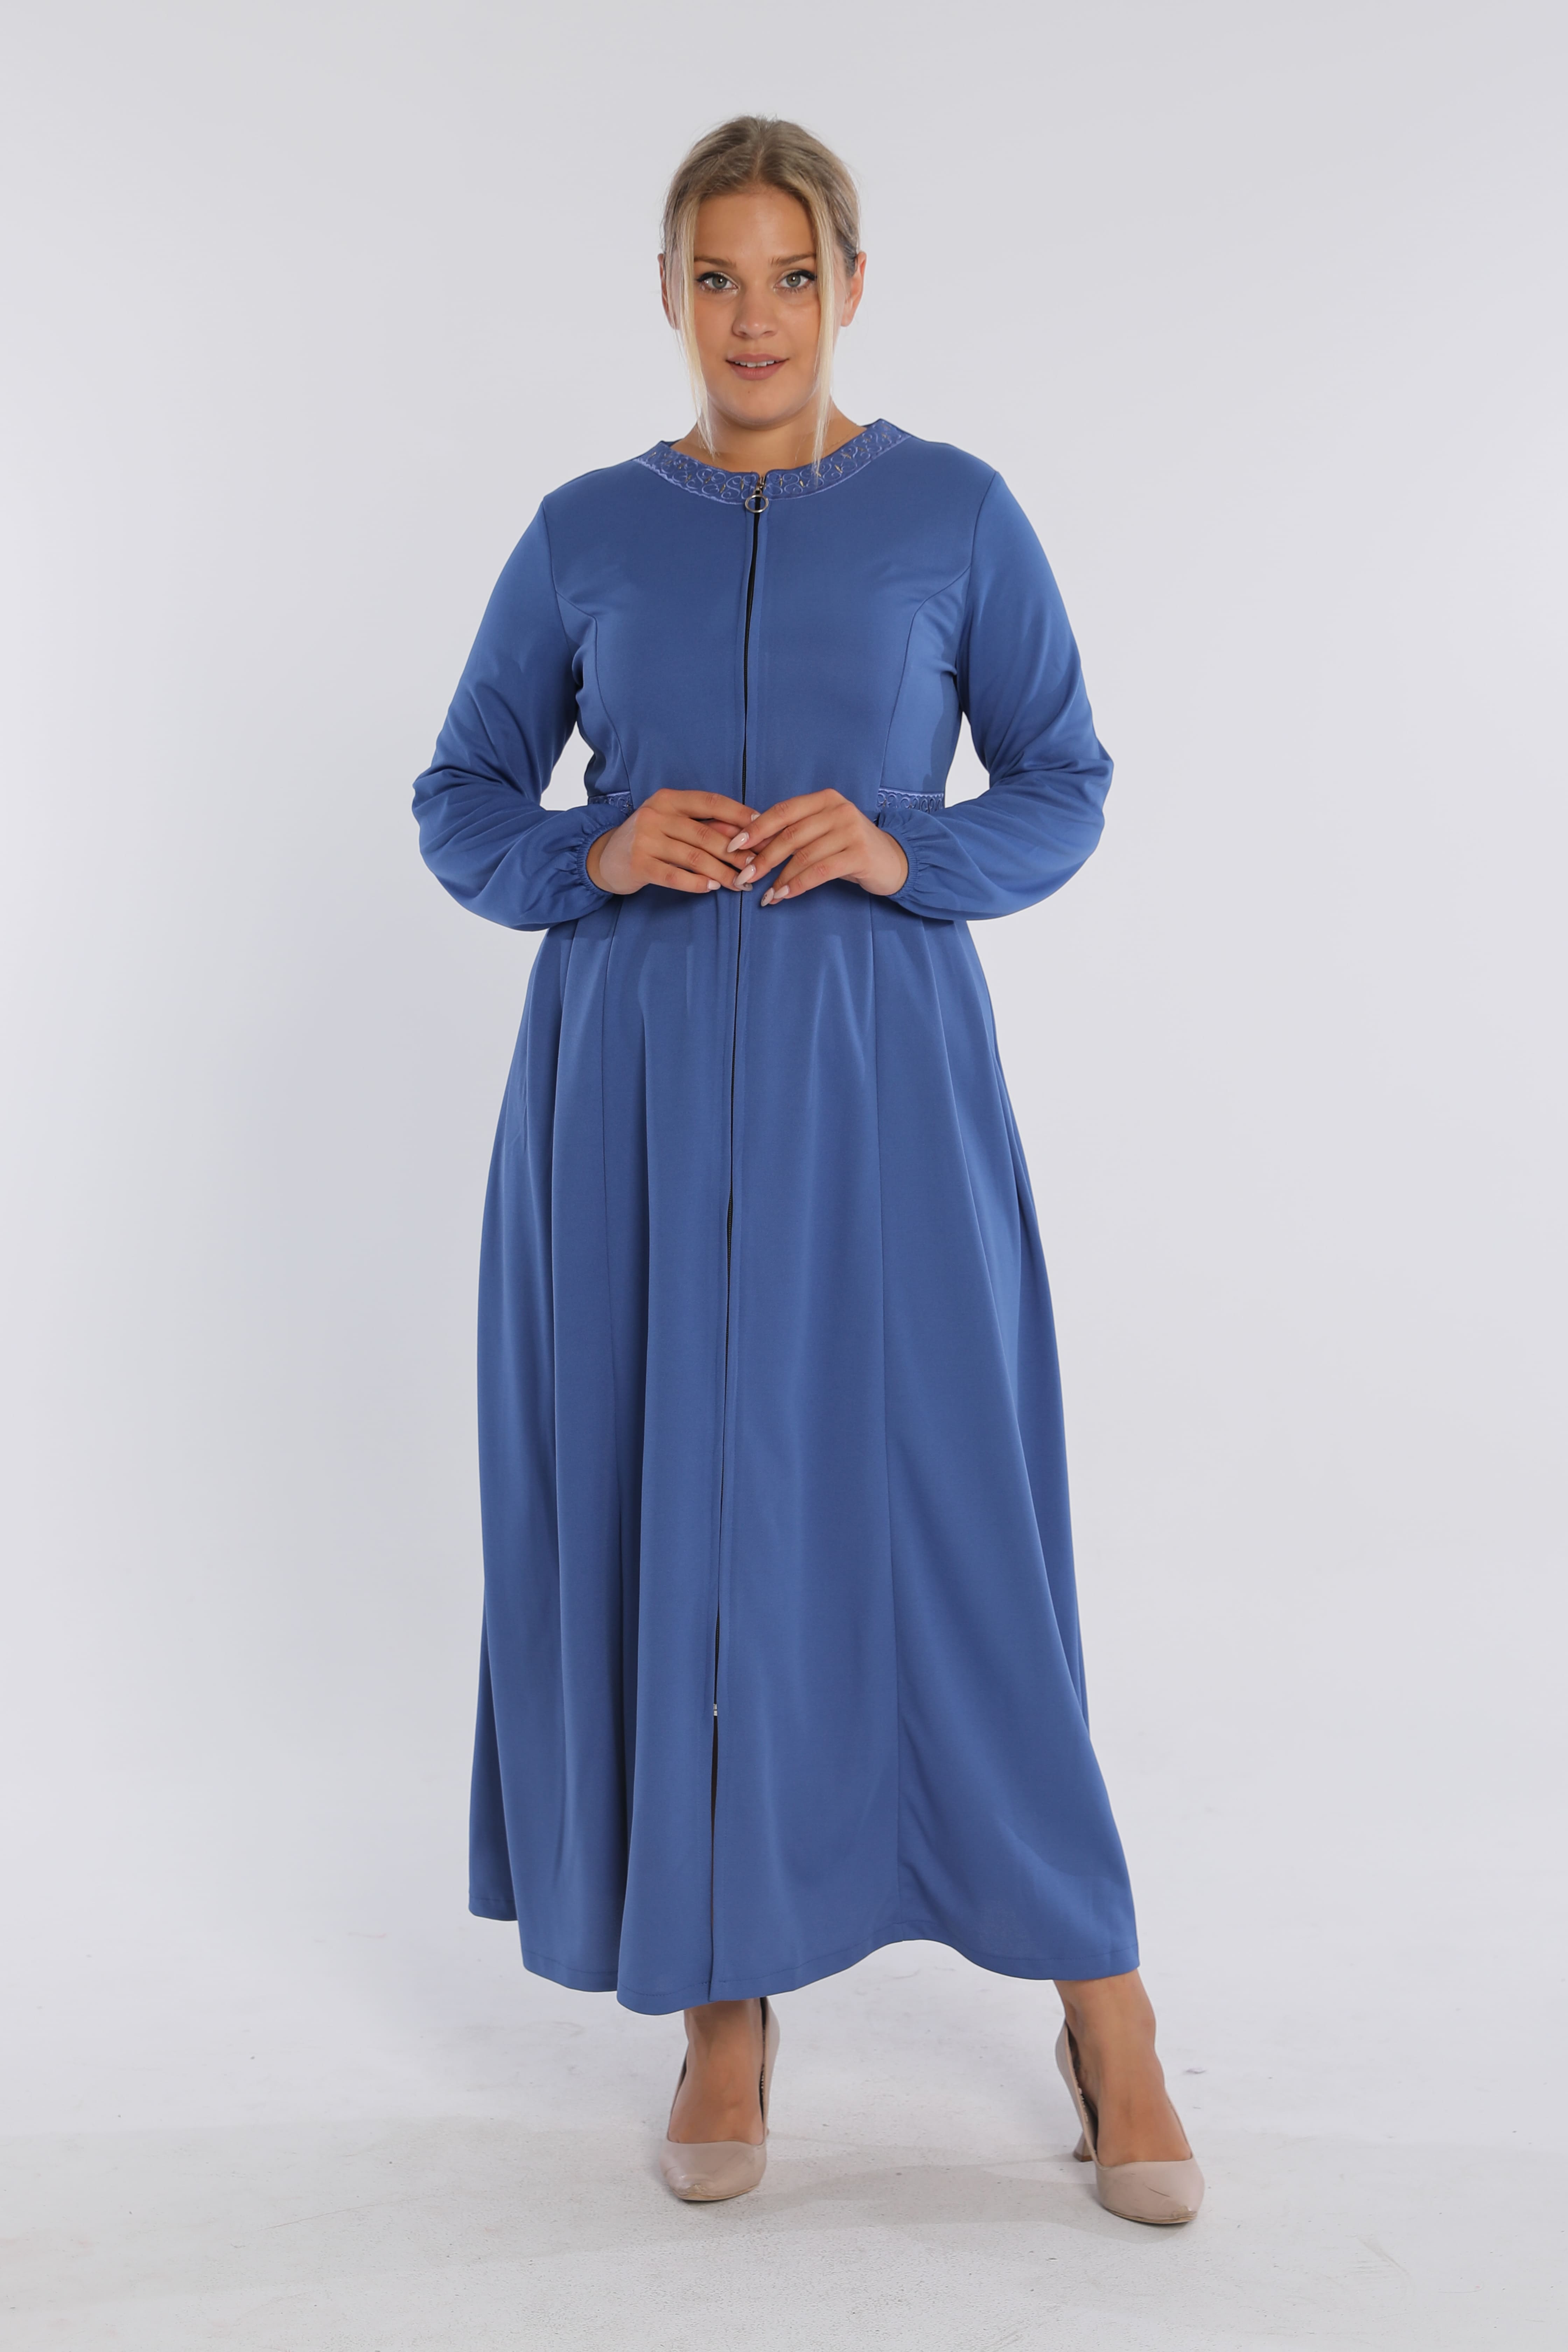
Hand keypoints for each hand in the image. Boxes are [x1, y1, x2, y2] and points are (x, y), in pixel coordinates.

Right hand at [587, 790, 759, 895]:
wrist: (604, 858)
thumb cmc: (648, 840)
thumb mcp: (672, 823)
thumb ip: (704, 823)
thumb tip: (744, 830)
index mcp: (668, 799)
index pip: (710, 802)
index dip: (738, 813)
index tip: (762, 826)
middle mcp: (656, 814)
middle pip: (706, 834)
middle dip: (736, 853)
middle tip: (756, 867)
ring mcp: (645, 839)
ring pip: (694, 857)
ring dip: (722, 873)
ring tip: (740, 884)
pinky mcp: (638, 864)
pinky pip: (674, 876)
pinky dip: (696, 883)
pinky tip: (711, 888)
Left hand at [724, 791, 908, 904]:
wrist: (893, 860)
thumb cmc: (849, 847)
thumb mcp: (822, 832)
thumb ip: (794, 832)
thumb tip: (750, 842)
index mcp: (825, 799)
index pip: (783, 811)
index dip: (756, 828)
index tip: (733, 845)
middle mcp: (838, 810)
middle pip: (791, 834)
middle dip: (763, 857)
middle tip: (744, 876)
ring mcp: (851, 831)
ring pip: (804, 855)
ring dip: (780, 878)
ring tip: (765, 894)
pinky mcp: (860, 854)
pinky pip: (820, 871)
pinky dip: (798, 885)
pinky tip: (784, 896)